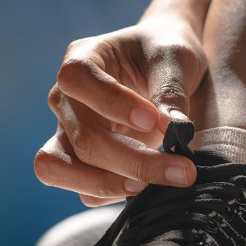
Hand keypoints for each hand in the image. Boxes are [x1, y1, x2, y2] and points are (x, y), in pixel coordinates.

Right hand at [34, 13, 204, 205]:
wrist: (164, 66)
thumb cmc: (165, 52)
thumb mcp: (176, 56)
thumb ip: (171, 89)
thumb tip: (174, 131)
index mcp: (81, 59)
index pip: (77, 80)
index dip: (112, 103)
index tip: (156, 121)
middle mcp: (64, 98)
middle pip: (82, 137)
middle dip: (133, 161)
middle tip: (184, 170)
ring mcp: (66, 132)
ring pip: (61, 169)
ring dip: (109, 184)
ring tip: (153, 187)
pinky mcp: (78, 161)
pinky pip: (82, 190)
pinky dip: (111, 194)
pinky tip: (147, 187)